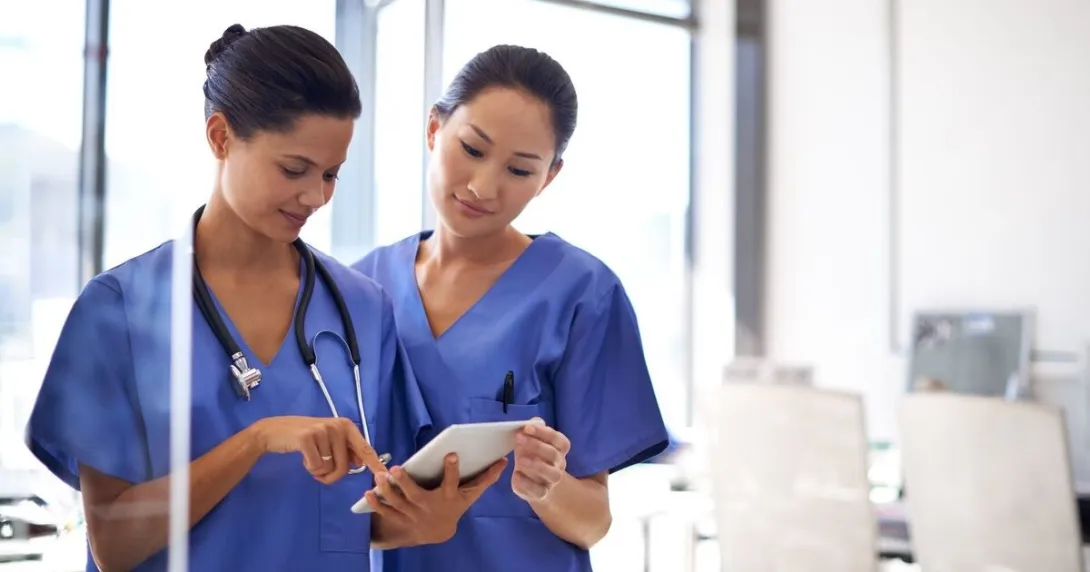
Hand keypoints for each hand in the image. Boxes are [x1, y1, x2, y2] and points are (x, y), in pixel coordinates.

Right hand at [251, 416, 385, 483]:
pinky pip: (316, 467)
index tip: (385, 475)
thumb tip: (361, 462)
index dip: (375, 464)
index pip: (365, 448)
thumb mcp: (328, 440)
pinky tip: (302, 456)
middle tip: (319, 471)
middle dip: (332, 476)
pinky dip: (309, 468)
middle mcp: (337, 426)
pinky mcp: (307, 438)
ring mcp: (322, 431)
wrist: (273, 431)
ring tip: (310, 458)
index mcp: (346, 426)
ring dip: (319, 471)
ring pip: (330, 468)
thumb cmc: (304, 438)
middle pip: (345, 467)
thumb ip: (345, 449)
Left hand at [365, 454, 506, 544]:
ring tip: (379, 476)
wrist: (439, 532)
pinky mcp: (400, 518)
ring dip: (387, 490)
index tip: (451, 454)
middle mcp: (429, 507)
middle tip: (396, 469)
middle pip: (416, 495)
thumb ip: (486, 478)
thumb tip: (503, 461)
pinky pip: (386, 511)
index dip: (452, 469)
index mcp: (448, 497)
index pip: (452, 483)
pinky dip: (376, 503)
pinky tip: (368, 492)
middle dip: (405, 483)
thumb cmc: (455, 507)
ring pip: (397, 502)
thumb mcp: (471, 494)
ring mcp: (413, 514)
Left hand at [512, 419, 569, 501]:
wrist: (536, 483)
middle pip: (554, 454)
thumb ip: (533, 430)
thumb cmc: (533, 455)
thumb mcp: (532, 441)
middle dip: (536, 445)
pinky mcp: (542, 493)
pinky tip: (516, 475)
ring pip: (552, 474)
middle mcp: (559, 464)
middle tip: (518, 438)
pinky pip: (539, 491)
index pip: (559, 440)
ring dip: (536, 465)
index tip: (527, 427)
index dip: (544, 432)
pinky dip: (527, 484)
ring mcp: (552, 480)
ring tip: (520, 460)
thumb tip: (535, 421)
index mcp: (559, 449)